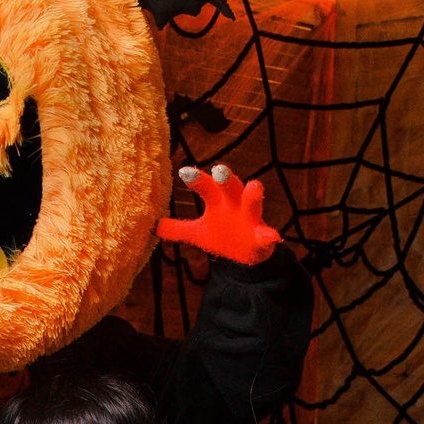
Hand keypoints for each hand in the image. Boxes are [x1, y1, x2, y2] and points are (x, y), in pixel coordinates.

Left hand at [156, 164, 281, 264]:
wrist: (248, 254)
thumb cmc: (223, 236)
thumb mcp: (197, 234)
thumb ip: (177, 229)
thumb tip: (152, 227)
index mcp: (218, 202)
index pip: (206, 187)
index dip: (196, 180)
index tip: (184, 172)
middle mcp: (235, 205)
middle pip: (231, 187)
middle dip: (226, 178)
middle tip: (219, 169)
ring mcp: (250, 220)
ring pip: (253, 205)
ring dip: (253, 196)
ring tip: (254, 185)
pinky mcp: (262, 237)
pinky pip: (267, 235)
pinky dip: (269, 235)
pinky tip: (272, 236)